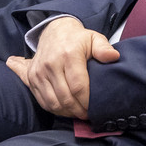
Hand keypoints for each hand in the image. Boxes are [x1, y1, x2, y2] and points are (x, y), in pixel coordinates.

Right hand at [4, 16, 119, 118]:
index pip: (78, 86)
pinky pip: (43, 101)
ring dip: (66, 113)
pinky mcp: (32, 77)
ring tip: (78, 113)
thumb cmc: (78, 38)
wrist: (54, 31)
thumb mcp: (94, 38)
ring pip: (53, 102)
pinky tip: (66, 109)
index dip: (86, 101)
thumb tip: (114, 57)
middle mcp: (51, 64)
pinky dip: (55, 109)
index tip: (94, 108)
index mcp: (68, 55)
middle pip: (65, 98)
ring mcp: (39, 72)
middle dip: (78, 110)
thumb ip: (104, 49)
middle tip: (87, 115)